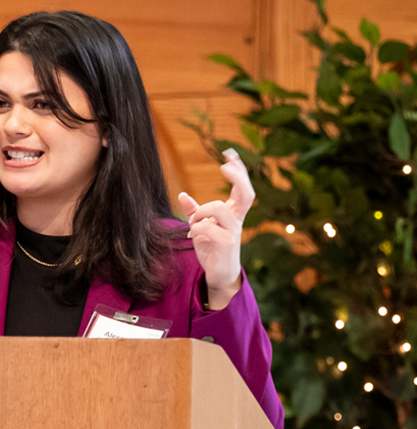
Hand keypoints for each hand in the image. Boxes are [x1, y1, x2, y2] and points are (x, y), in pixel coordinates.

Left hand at [178, 149, 254, 309]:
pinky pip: (208, 227)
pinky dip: (195, 228)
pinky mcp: (227, 243)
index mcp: (233, 213)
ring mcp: (233, 231)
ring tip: (193, 222)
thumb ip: (194, 211)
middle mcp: (237, 220)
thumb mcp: (200, 226)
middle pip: (246, 193)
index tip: (229, 154)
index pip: (242, 188)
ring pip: (219, 207)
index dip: (239, 171)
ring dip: (201, 211)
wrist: (218, 274)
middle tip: (224, 165)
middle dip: (238, 177)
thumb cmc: (212, 248)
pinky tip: (191, 235)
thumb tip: (182, 195)